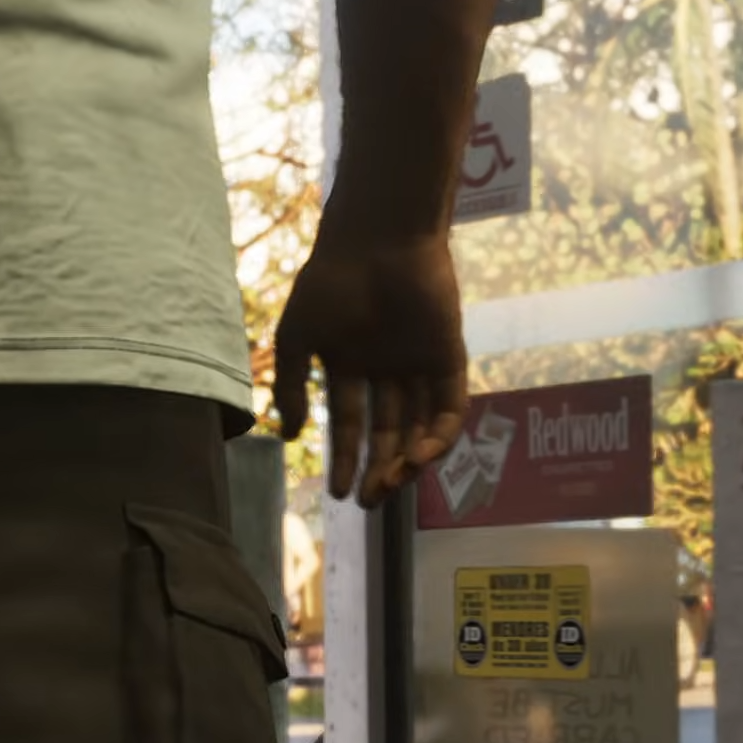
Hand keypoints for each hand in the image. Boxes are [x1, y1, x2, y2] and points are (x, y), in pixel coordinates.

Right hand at [273, 227, 469, 508]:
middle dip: (379, 469)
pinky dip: (440, 435)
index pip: (352, 424)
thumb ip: (291, 385)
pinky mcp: (449, 357)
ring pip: (420, 425)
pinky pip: (451, 406)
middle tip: (370, 502)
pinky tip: (419, 455)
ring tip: (392, 482)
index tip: (338, 493)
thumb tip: (291, 435)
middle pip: (388, 432)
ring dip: (409, 460)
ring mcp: (420, 364)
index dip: (346, 458)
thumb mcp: (297, 337)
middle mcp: (387, 370)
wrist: (377, 240)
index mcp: (350, 365)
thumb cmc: (331, 282)